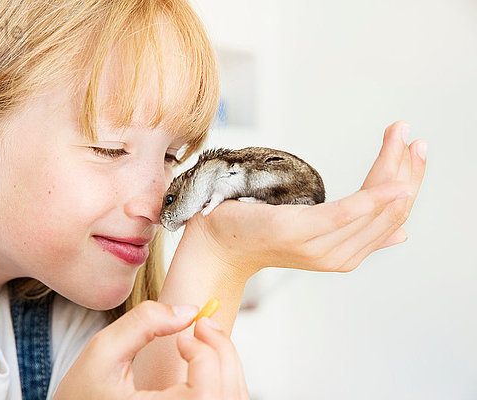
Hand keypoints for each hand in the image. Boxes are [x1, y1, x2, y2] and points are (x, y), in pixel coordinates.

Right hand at [52, 300, 249, 399]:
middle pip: (228, 394)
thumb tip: (188, 310)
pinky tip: (204, 363)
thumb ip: (143, 322)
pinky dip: (224, 380)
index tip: (182, 338)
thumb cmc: (81, 394)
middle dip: (222, 350)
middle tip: (204, 325)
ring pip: (233, 399)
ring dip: (226, 364)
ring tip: (203, 341)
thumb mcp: (102, 351)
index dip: (203, 353)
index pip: (206, 391)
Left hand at [183, 120, 426, 276]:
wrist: (216, 242)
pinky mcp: (302, 232)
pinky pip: (347, 213)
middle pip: (388, 214)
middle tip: (414, 138)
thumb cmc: (259, 229)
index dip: (409, 184)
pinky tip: (397, 181)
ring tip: (403, 137)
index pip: (391, 220)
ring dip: (394, 170)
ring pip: (374, 209)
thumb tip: (401, 234)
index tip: (415, 150)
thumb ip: (355, 229)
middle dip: (407, 172)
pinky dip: (375, 197)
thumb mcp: (312, 229)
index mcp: (344, 254)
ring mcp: (320, 247)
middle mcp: (338, 256)